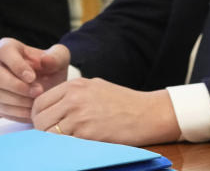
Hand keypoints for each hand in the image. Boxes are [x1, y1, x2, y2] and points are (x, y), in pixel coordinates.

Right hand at [0, 38, 68, 121]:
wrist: (46, 86)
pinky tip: (29, 113)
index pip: (5, 51)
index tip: (32, 78)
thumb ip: (56, 57)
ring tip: (36, 104)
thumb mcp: (60, 58)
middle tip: (38, 92)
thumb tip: (45, 60)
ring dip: (16, 101)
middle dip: (17, 86)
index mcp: (8, 48)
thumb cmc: (51, 68)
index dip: (17, 66)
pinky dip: (14, 112)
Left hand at [32, 78, 180, 145]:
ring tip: (70, 139)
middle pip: (40, 119)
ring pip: (47, 133)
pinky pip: (62, 143)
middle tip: (58, 134)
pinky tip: (79, 143)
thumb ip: (73, 94)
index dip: (40, 116)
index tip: (48, 123)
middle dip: (45, 129)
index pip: (40, 103)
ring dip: (54, 139)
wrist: (148, 113)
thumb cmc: (124, 103)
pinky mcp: (86, 133)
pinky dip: (65, 146)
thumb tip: (50, 108)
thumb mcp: (97, 88)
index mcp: (76, 85)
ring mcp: (79, 116)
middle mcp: (74, 98)